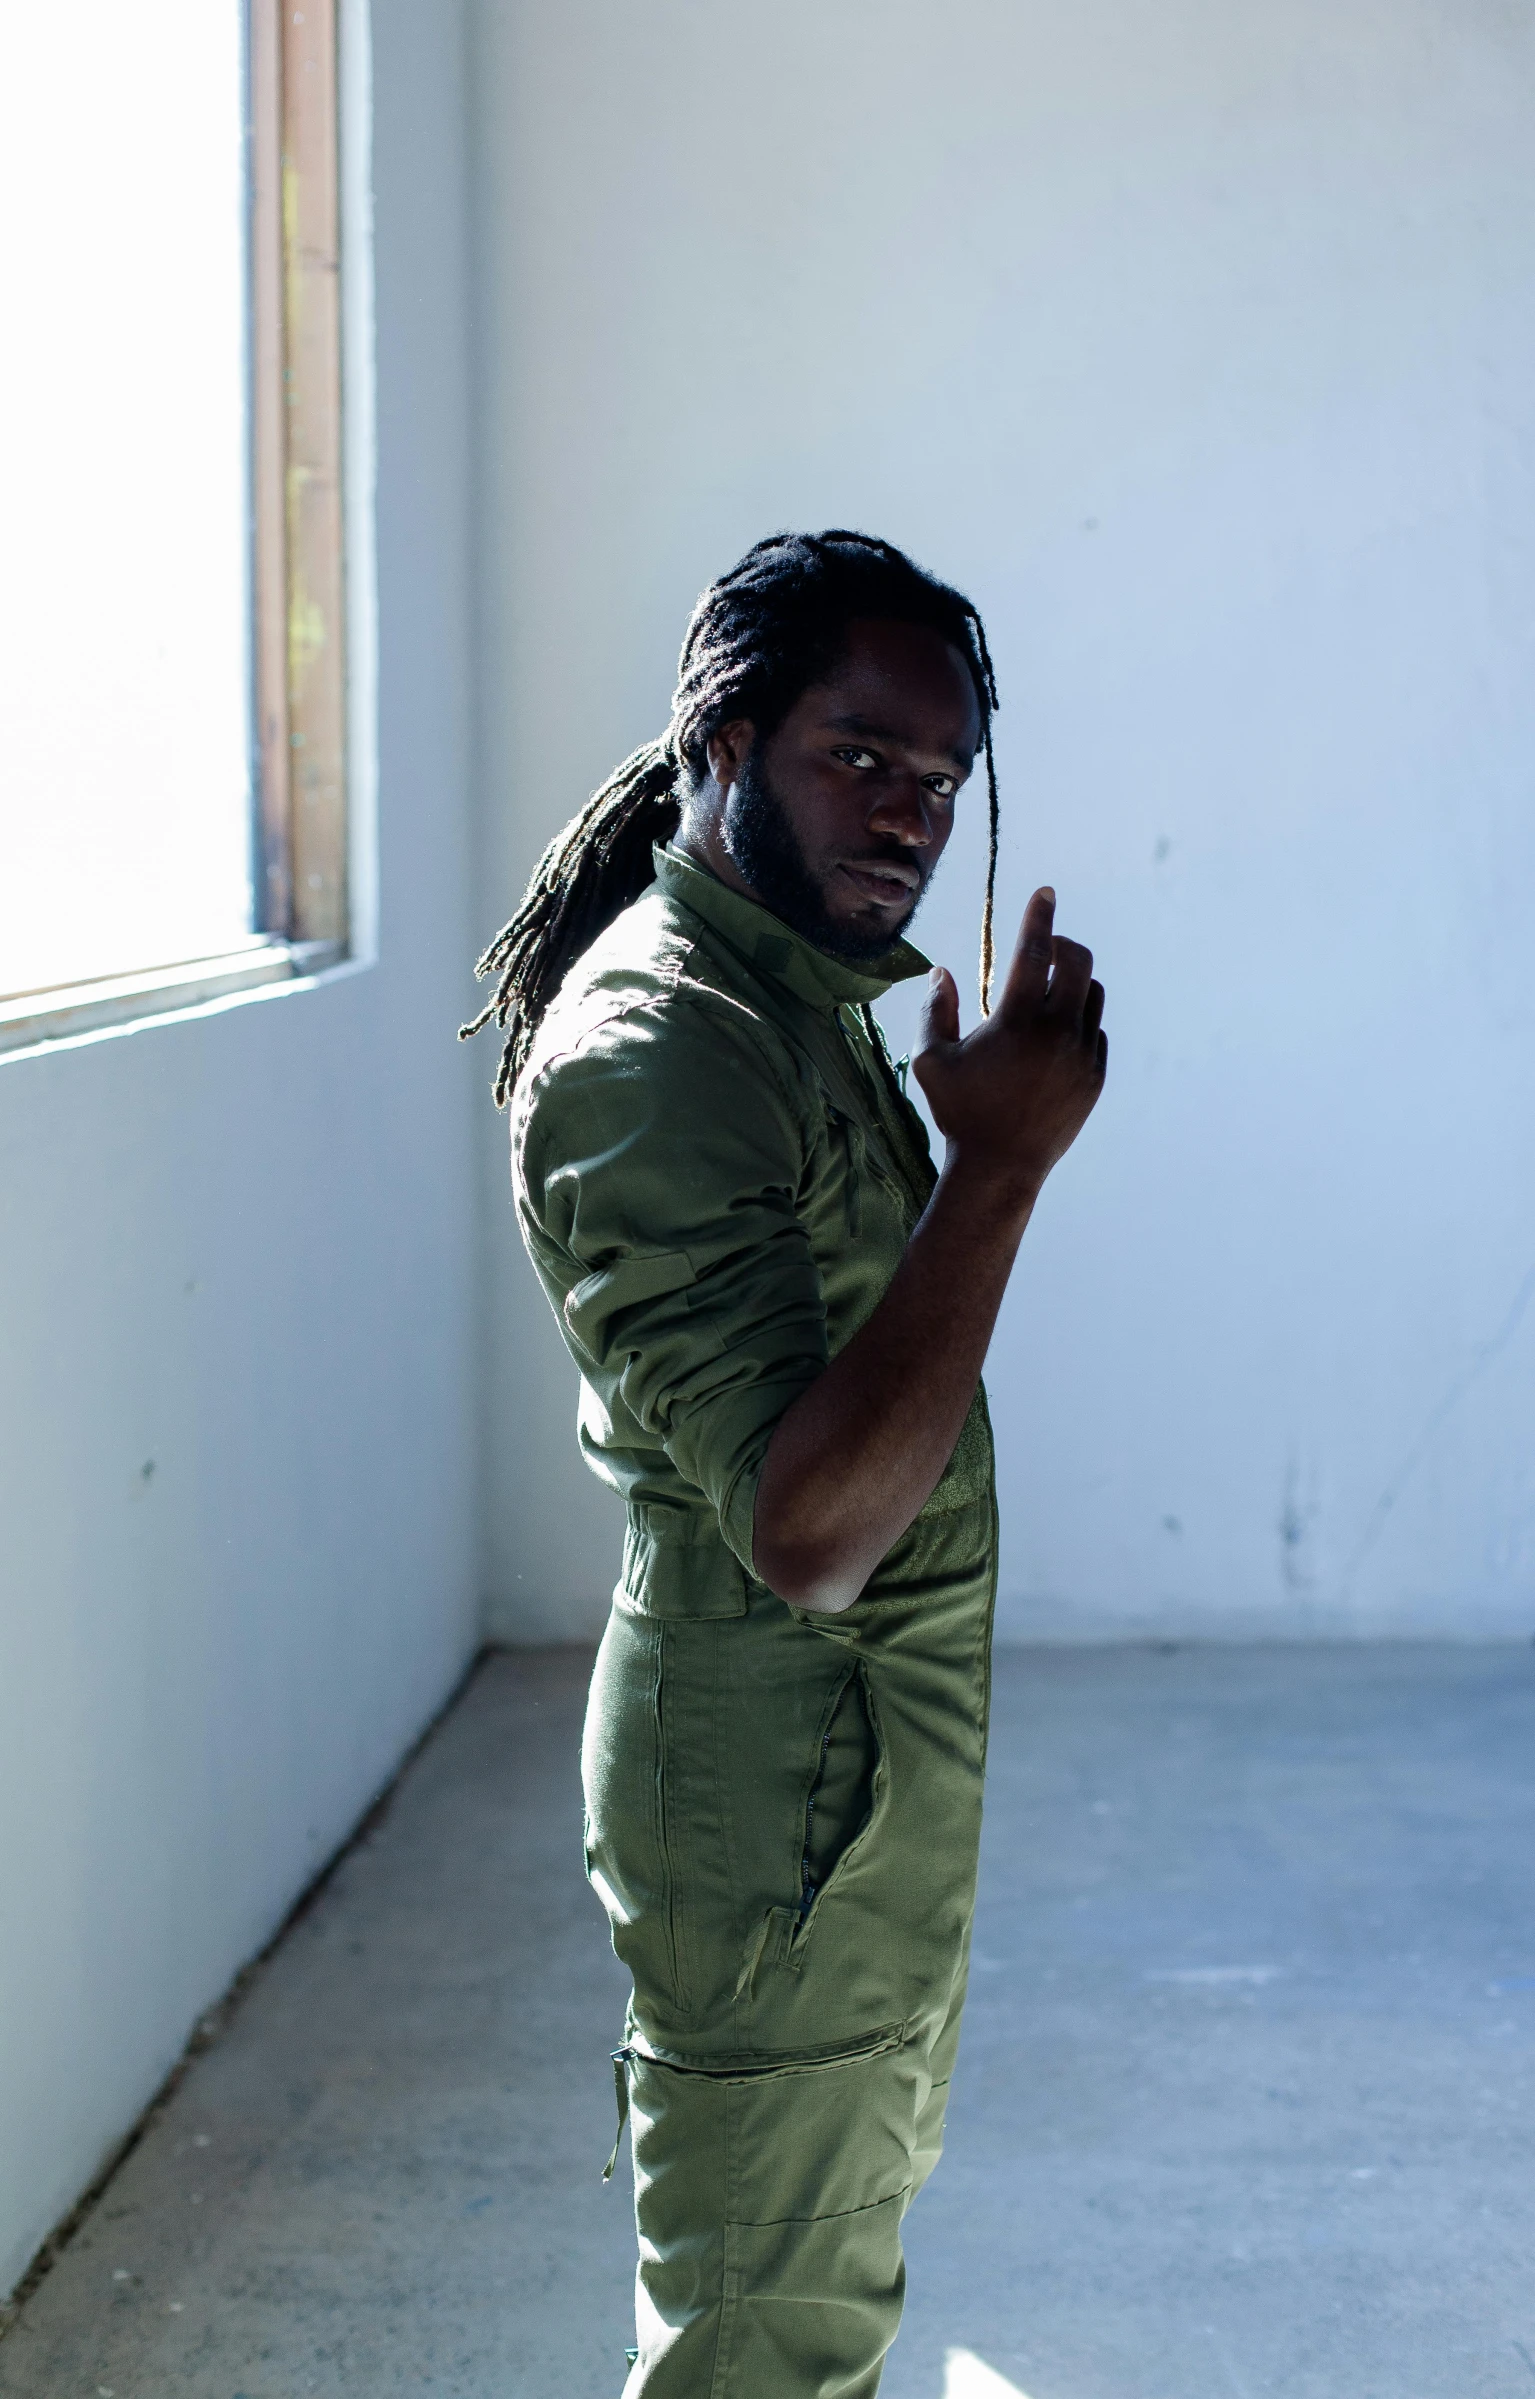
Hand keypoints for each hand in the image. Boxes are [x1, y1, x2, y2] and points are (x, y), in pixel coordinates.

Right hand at [913, 886, 1106, 1205]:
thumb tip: (942, 971)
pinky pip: (1096, 1030)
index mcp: (1018, 1022)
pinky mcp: (1096, 1075)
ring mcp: (1083, 1054)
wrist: (1001, 1168)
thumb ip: (935, 1010)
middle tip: (1042, 950)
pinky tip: (1053, 1034)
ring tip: (1045, 995)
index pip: (1035, 951)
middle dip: (1062, 945)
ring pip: (1093, 994)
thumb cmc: (959, 1112)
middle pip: (1079, 961)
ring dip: (1073, 982)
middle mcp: (1058, 1033)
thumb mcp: (932, 1061)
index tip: (1046, 891)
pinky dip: (1079, 1020)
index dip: (1040, 916)